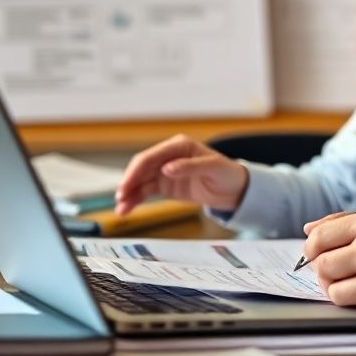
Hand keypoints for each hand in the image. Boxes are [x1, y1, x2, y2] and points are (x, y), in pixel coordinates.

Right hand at [115, 135, 248, 214]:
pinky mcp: (166, 185)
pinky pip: (146, 191)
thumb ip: (190, 167)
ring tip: (121, 209)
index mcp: (179, 146)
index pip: (151, 156)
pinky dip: (136, 199)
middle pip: (141, 168)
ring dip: (129, 193)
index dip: (136, 171)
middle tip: (120, 198)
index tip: (127, 185)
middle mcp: (168, 156)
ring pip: (141, 181)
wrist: (234, 190)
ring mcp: (165, 171)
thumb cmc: (227, 173)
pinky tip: (127, 209)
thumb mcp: (213, 167)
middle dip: (129, 182)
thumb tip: (166, 169)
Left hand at [302, 212, 355, 314]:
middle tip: (335, 270)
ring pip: (329, 284)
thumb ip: (342, 222)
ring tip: (348, 282)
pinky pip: (345, 301)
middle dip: (323, 269)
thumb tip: (308, 230)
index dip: (311, 248)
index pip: (320, 236)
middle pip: (321, 262)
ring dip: (333, 286)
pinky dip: (348, 299)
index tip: (313, 254)